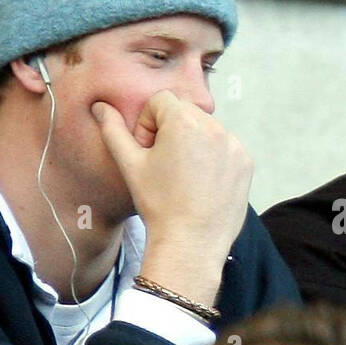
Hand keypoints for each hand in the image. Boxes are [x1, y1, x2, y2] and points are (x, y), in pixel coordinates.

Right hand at [93, 92, 252, 304]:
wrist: (192, 243)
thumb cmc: (158, 204)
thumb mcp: (130, 165)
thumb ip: (113, 130)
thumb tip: (100, 106)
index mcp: (183, 121)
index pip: (161, 101)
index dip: (148, 123)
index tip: (148, 150)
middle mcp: (213, 127)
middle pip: (186, 112)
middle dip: (171, 130)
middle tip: (163, 164)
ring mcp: (234, 144)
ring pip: (206, 129)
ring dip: (193, 142)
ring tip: (183, 176)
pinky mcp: (245, 162)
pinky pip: (225, 147)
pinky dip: (213, 157)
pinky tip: (202, 183)